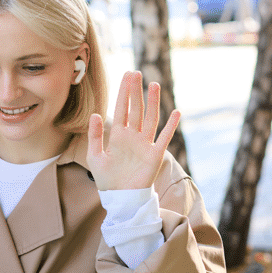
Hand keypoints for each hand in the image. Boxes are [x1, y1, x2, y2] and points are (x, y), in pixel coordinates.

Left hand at [87, 71, 180, 190]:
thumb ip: (95, 136)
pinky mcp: (155, 154)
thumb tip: (96, 114)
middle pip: (136, 109)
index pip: (121, 109)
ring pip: (150, 118)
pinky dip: (171, 126)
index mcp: (118, 135)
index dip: (123, 92)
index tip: (126, 75)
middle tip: (136, 73)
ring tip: (154, 85)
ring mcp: (145, 144)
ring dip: (152, 102)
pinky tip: (176, 112)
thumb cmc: (107, 180)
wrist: (121, 198)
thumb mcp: (95, 157)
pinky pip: (164, 137)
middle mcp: (133, 136)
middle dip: (135, 91)